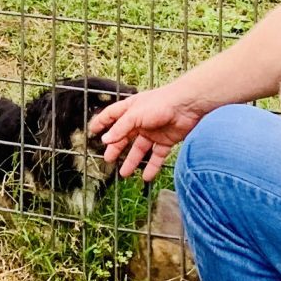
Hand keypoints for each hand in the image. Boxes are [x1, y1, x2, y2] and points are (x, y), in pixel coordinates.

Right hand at [89, 79, 212, 181]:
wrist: (187, 105)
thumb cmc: (160, 103)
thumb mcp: (135, 116)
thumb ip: (120, 129)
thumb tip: (105, 140)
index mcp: (130, 109)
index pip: (112, 116)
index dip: (102, 123)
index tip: (93, 131)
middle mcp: (140, 121)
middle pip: (125, 136)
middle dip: (116, 148)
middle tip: (108, 159)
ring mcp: (153, 131)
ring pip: (139, 149)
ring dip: (132, 161)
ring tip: (124, 174)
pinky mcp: (166, 140)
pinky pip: (157, 156)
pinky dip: (152, 166)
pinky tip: (146, 177)